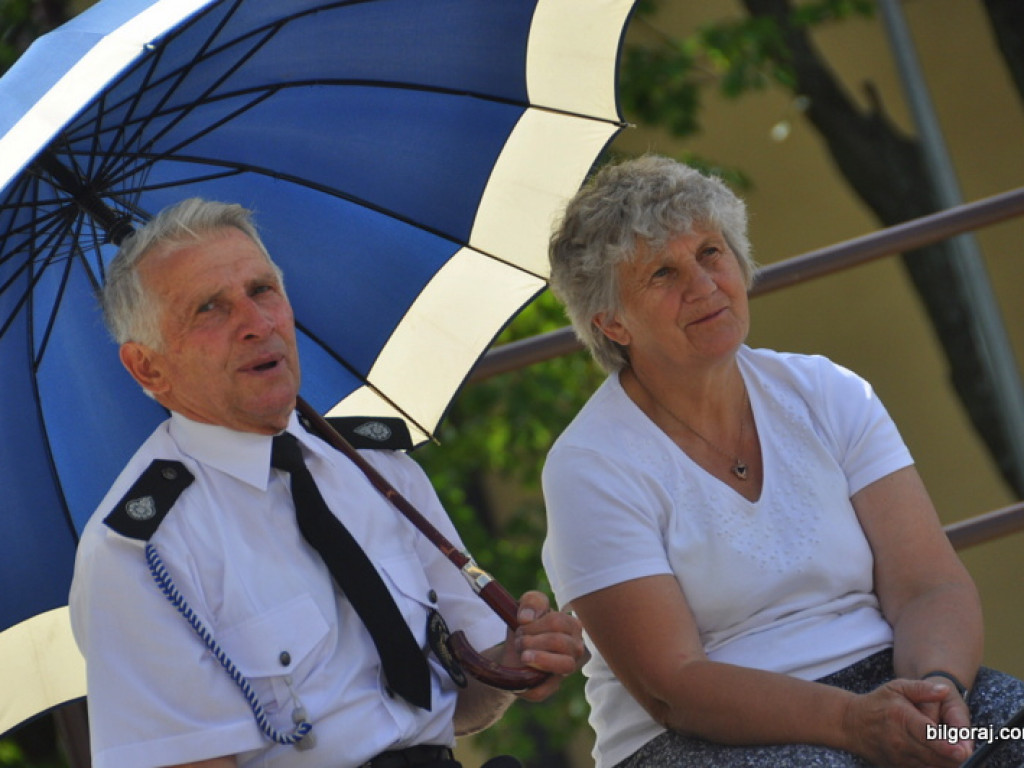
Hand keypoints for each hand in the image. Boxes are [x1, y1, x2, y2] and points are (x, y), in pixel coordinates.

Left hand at [500, 591, 586, 701]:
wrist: (512, 652)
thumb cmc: (525, 627)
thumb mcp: (526, 607)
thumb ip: (531, 602)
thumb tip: (527, 618)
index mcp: (572, 626)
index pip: (558, 622)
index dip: (535, 624)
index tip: (521, 625)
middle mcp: (576, 647)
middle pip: (559, 642)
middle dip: (532, 640)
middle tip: (519, 641)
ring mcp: (567, 668)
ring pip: (565, 665)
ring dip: (538, 658)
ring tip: (523, 656)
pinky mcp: (552, 687)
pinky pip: (545, 689)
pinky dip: (530, 683)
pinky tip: (523, 674)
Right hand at [843, 679, 971, 766]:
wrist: (851, 724)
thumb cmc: (878, 703)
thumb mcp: (897, 687)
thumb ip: (923, 688)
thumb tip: (944, 690)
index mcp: (902, 717)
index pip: (928, 734)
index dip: (947, 745)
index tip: (964, 749)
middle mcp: (900, 740)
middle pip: (934, 755)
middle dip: (954, 758)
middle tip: (967, 753)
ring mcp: (898, 756)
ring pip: (930, 767)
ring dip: (946, 764)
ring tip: (957, 757)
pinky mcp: (897, 766)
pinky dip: (934, 767)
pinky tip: (942, 760)